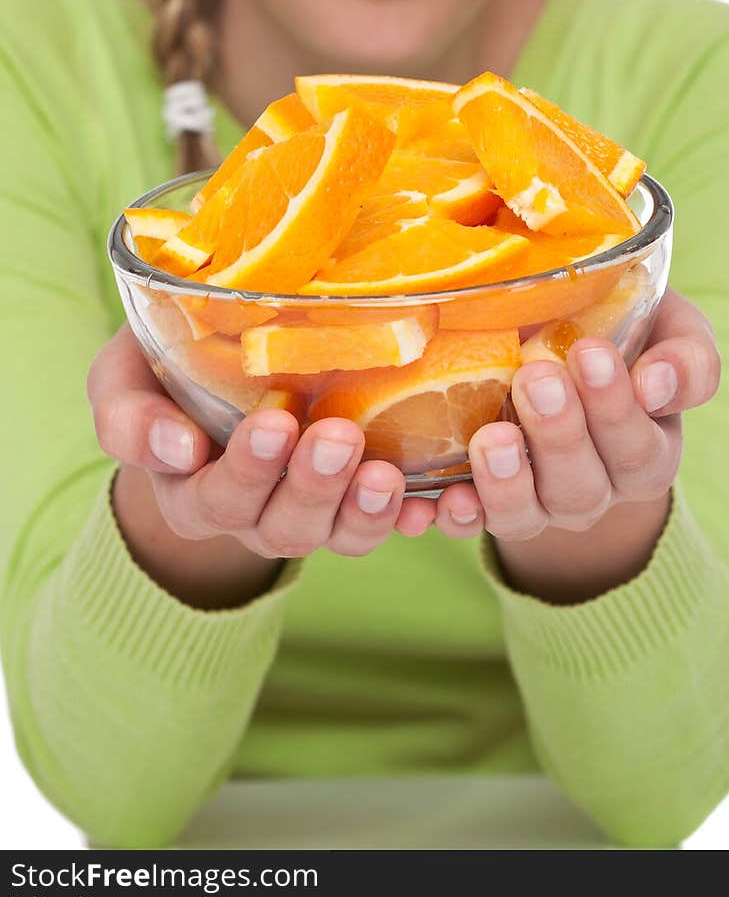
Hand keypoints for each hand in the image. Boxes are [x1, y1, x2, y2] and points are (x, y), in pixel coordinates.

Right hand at [87, 326, 435, 604]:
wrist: (217, 362)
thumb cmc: (167, 365)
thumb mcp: (125, 379)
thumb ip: (129, 415)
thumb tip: (174, 448)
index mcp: (193, 493)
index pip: (218, 499)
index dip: (247, 471)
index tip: (274, 425)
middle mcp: (254, 515)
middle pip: (284, 524)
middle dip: (314, 484)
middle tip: (340, 436)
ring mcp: (312, 511)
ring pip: (339, 534)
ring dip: (365, 509)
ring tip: (388, 473)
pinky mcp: (357, 501)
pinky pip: (387, 524)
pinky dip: (411, 517)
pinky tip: (435, 501)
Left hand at [430, 288, 719, 587]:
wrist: (554, 343)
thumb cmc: (617, 331)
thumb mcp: (667, 331)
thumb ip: (685, 359)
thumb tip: (657, 383)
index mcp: (646, 451)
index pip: (639, 448)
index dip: (616, 407)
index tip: (590, 352)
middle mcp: (594, 489)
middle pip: (582, 486)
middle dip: (559, 434)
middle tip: (536, 377)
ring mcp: (536, 502)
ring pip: (527, 515)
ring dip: (508, 482)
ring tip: (492, 437)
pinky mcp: (482, 502)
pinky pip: (469, 523)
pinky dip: (456, 514)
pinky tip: (442, 497)